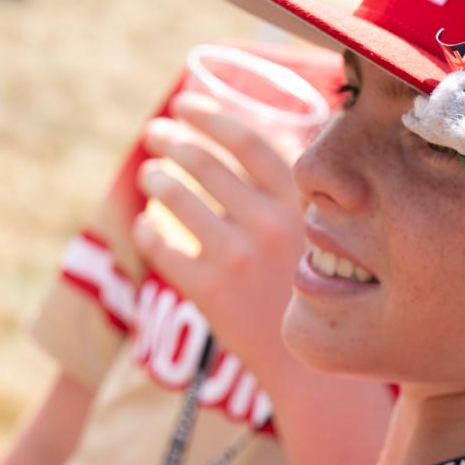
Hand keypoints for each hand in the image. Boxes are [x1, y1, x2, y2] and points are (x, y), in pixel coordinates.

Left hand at [132, 92, 306, 382]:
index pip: (246, 140)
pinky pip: (164, 246)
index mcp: (297, 201)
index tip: (185, 103)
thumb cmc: (309, 283)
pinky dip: (150, 231)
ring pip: (178, 199)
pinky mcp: (210, 291)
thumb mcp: (317, 228)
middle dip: (173, 141)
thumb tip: (255, 131)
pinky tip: (147, 224)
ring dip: (157, 178)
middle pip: (205, 163)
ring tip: (150, 174)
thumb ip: (289, 185)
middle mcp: (268, 223)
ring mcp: (237, 257)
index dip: (211, 115)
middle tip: (156, 133)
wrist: (309, 361)